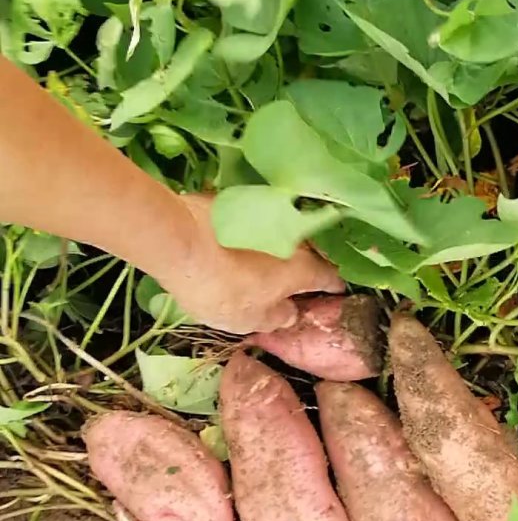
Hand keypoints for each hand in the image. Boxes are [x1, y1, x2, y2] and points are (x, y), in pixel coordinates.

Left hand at [167, 194, 343, 334]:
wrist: (178, 241)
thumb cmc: (221, 288)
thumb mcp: (250, 319)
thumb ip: (277, 317)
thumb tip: (290, 312)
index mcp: (303, 267)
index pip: (332, 278)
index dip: (335, 288)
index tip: (335, 293)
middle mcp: (294, 236)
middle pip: (311, 252)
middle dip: (310, 264)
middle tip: (300, 279)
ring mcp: (268, 214)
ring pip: (285, 232)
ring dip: (283, 245)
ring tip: (272, 258)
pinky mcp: (240, 201)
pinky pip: (258, 219)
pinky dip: (258, 230)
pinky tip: (244, 240)